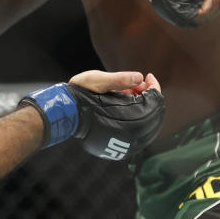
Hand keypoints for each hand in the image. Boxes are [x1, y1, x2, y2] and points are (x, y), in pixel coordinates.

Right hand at [20, 70, 165, 159]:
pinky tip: (126, 101)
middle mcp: (129, 130)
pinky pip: (136, 129)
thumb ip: (120, 79)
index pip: (153, 102)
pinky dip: (136, 113)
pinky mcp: (120, 143)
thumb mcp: (100, 81)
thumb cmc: (80, 94)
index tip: (148, 76)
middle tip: (139, 82)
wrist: (65, 112)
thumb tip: (139, 77)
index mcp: (126, 114)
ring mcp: (125, 138)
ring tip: (131, 89)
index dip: (154, 87)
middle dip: (148, 95)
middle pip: (153, 113)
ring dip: (141, 103)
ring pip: (145, 122)